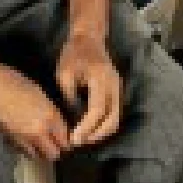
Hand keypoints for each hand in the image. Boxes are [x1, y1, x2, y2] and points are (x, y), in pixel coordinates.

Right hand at [0, 54, 71, 162]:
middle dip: (57, 148)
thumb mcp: (39, 92)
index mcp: (49, 116)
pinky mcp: (10, 141)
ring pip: (39, 156)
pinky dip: (29, 149)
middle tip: (56, 141)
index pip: (65, 138)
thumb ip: (51, 111)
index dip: (67, 138)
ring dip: (43, 151)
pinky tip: (27, 139)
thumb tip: (57, 122)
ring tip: (42, 141)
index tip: (66, 135)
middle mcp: (38, 131)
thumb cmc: (12, 81)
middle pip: (55, 153)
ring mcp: (23, 138)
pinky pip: (25, 152)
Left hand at [55, 31, 122, 146]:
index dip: (86, 127)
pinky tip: (89, 129)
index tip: (73, 138)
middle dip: (95, 135)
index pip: (97, 110)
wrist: (89, 39)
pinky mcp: (117, 92)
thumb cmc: (73, 54)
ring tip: (82, 139)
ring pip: (115, 120)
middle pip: (112, 119)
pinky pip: (114, 114)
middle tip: (77, 143)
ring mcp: (119, 89)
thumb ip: (69, 97)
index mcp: (101, 78)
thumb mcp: (64, 74)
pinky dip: (104, 125)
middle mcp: (115, 86)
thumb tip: (72, 121)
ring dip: (100, 133)